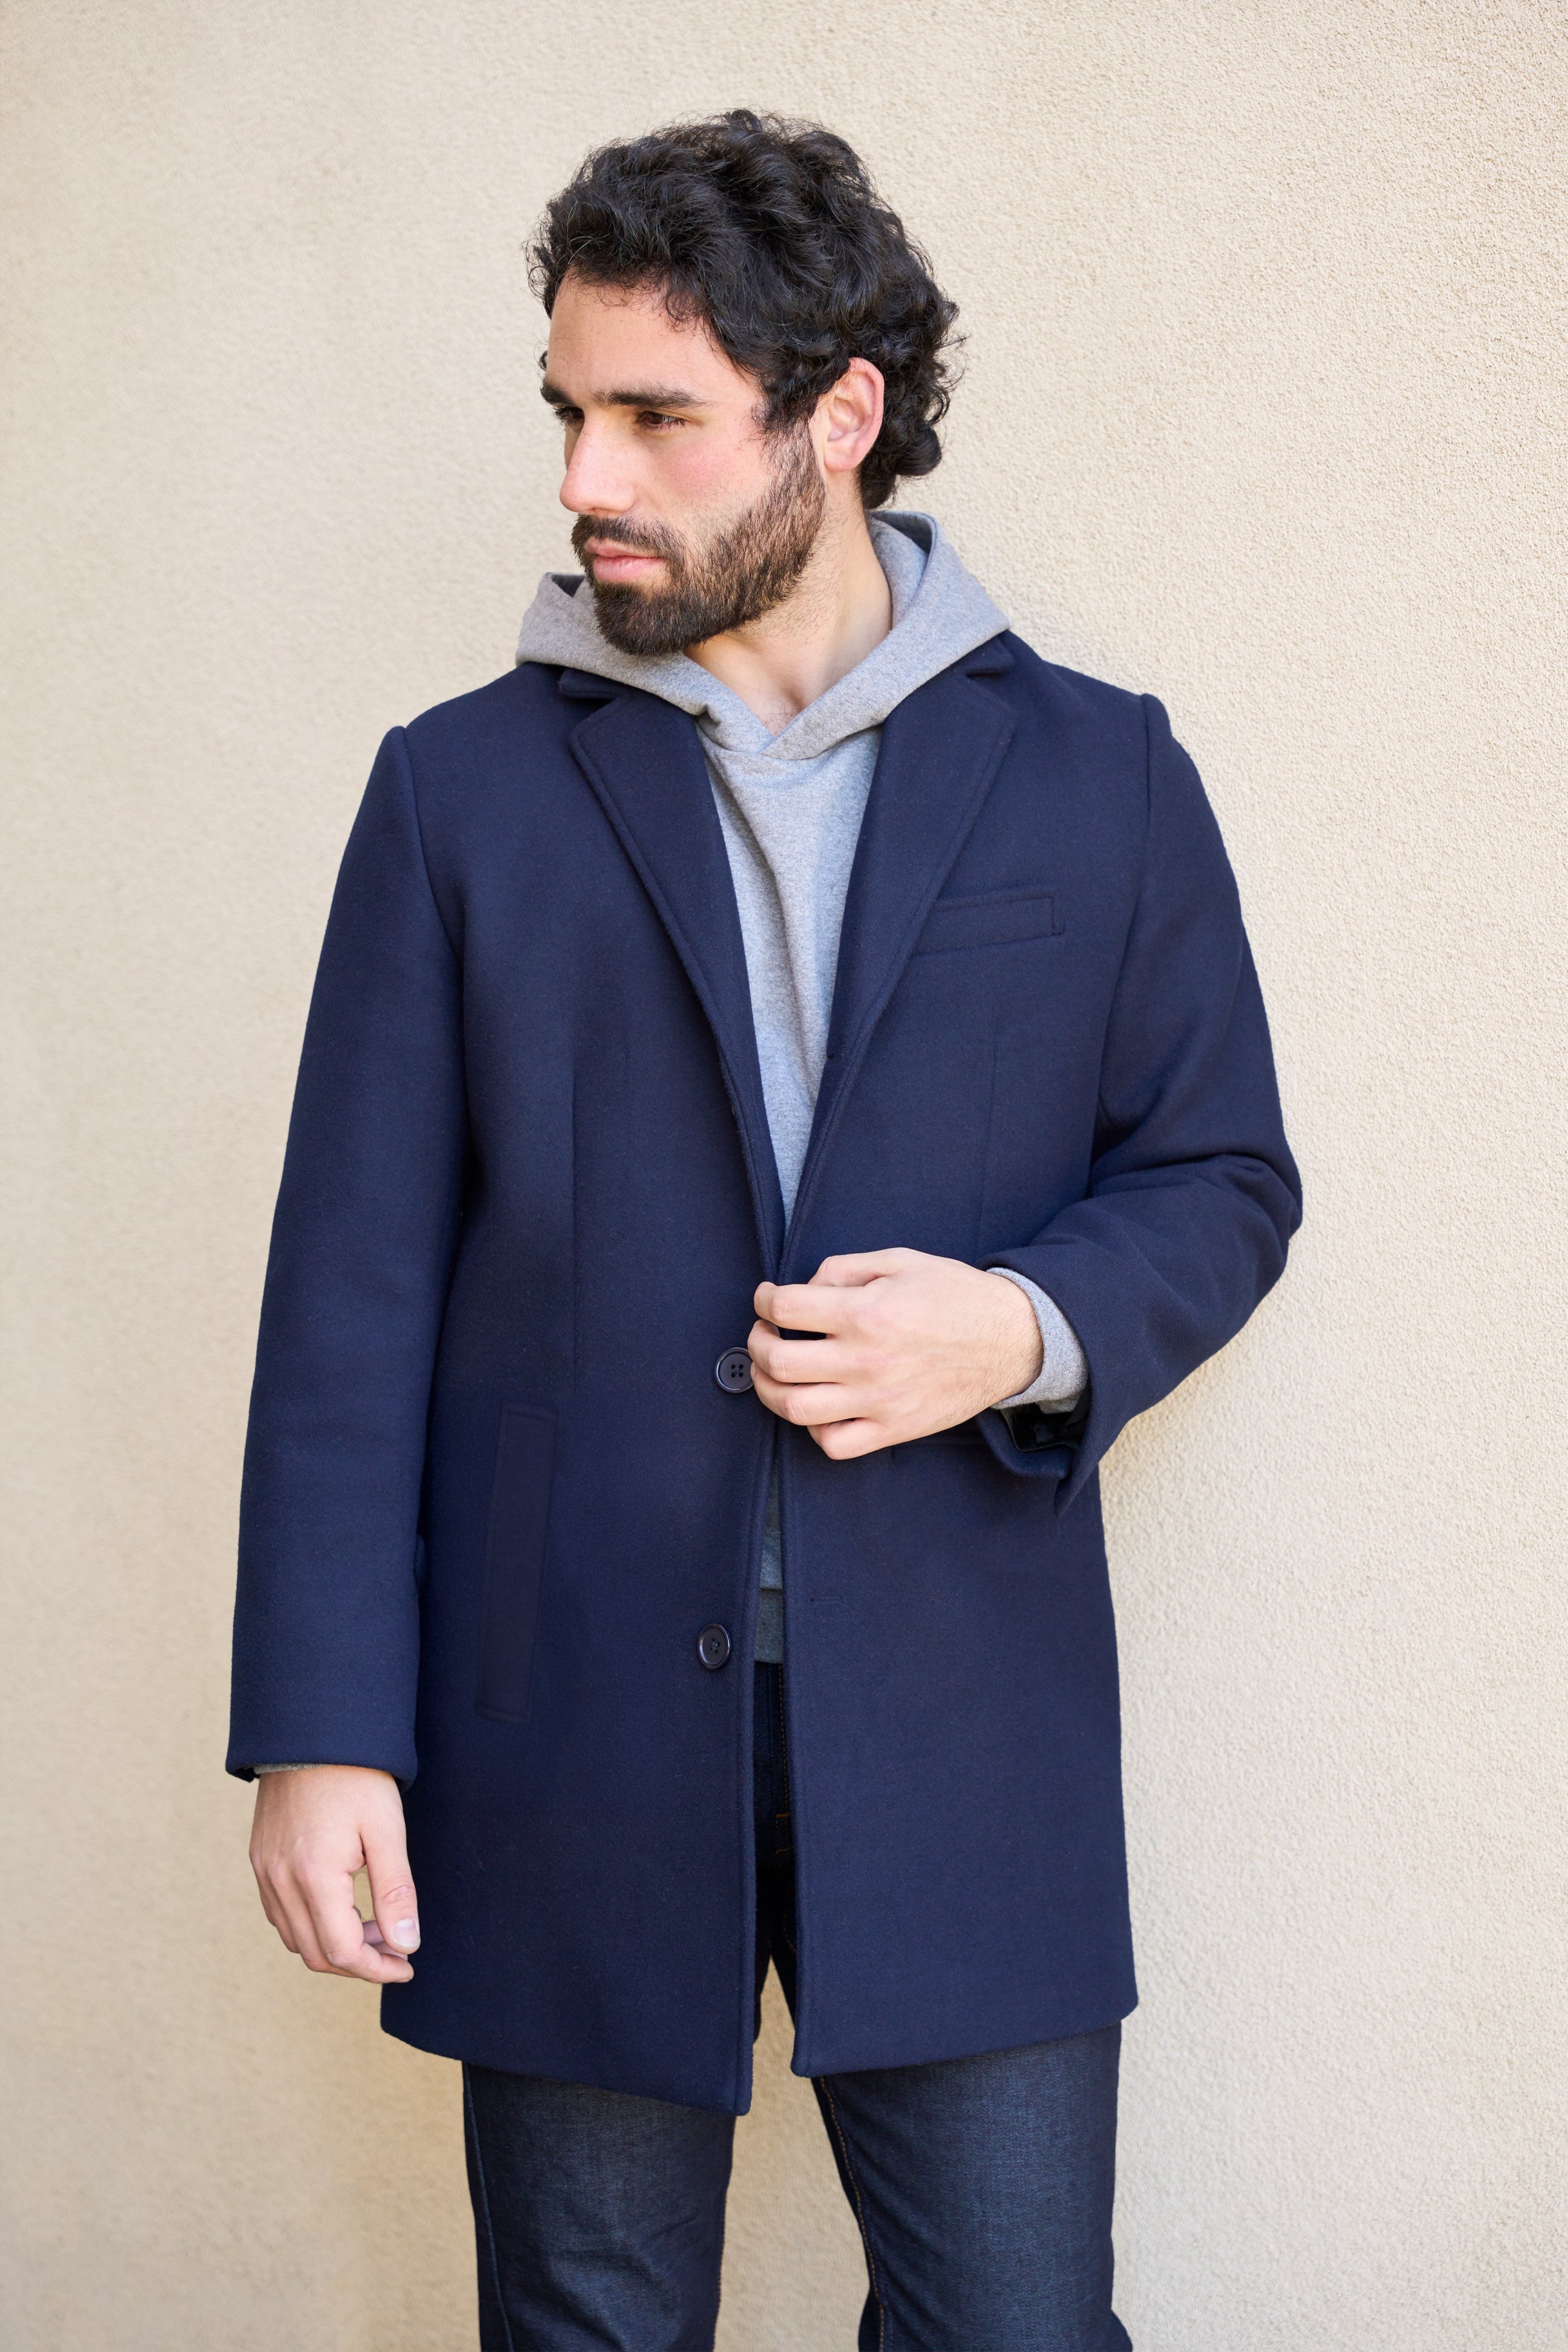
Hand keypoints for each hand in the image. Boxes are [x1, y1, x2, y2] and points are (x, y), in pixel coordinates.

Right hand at [249, 1765, 418, 1984]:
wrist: (312, 1733)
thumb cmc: (355, 1776)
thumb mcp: (387, 1830)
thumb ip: (395, 1891)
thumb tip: (406, 1943)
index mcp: (314, 1875)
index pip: (343, 1951)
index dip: (378, 1969)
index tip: (407, 1965)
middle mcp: (280, 1881)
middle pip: (317, 1954)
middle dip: (361, 1963)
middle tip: (396, 1947)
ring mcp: (264, 1872)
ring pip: (296, 1939)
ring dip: (336, 1946)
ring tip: (374, 1925)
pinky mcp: (260, 1860)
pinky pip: (280, 1915)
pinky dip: (312, 1926)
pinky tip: (343, 1907)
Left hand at [749, 1248, 1042, 1460]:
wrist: (1011, 1339)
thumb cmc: (956, 1295)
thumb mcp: (900, 1260)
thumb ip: (843, 1268)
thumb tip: (805, 1289)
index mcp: (865, 1312)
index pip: (784, 1309)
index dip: (764, 1299)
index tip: (767, 1298)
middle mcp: (865, 1360)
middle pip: (777, 1362)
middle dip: (756, 1343)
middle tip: (763, 1334)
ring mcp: (877, 1401)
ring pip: (794, 1409)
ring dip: (768, 1389)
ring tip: (773, 1372)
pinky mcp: (893, 1429)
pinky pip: (834, 1444)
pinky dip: (813, 1428)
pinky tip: (816, 1406)